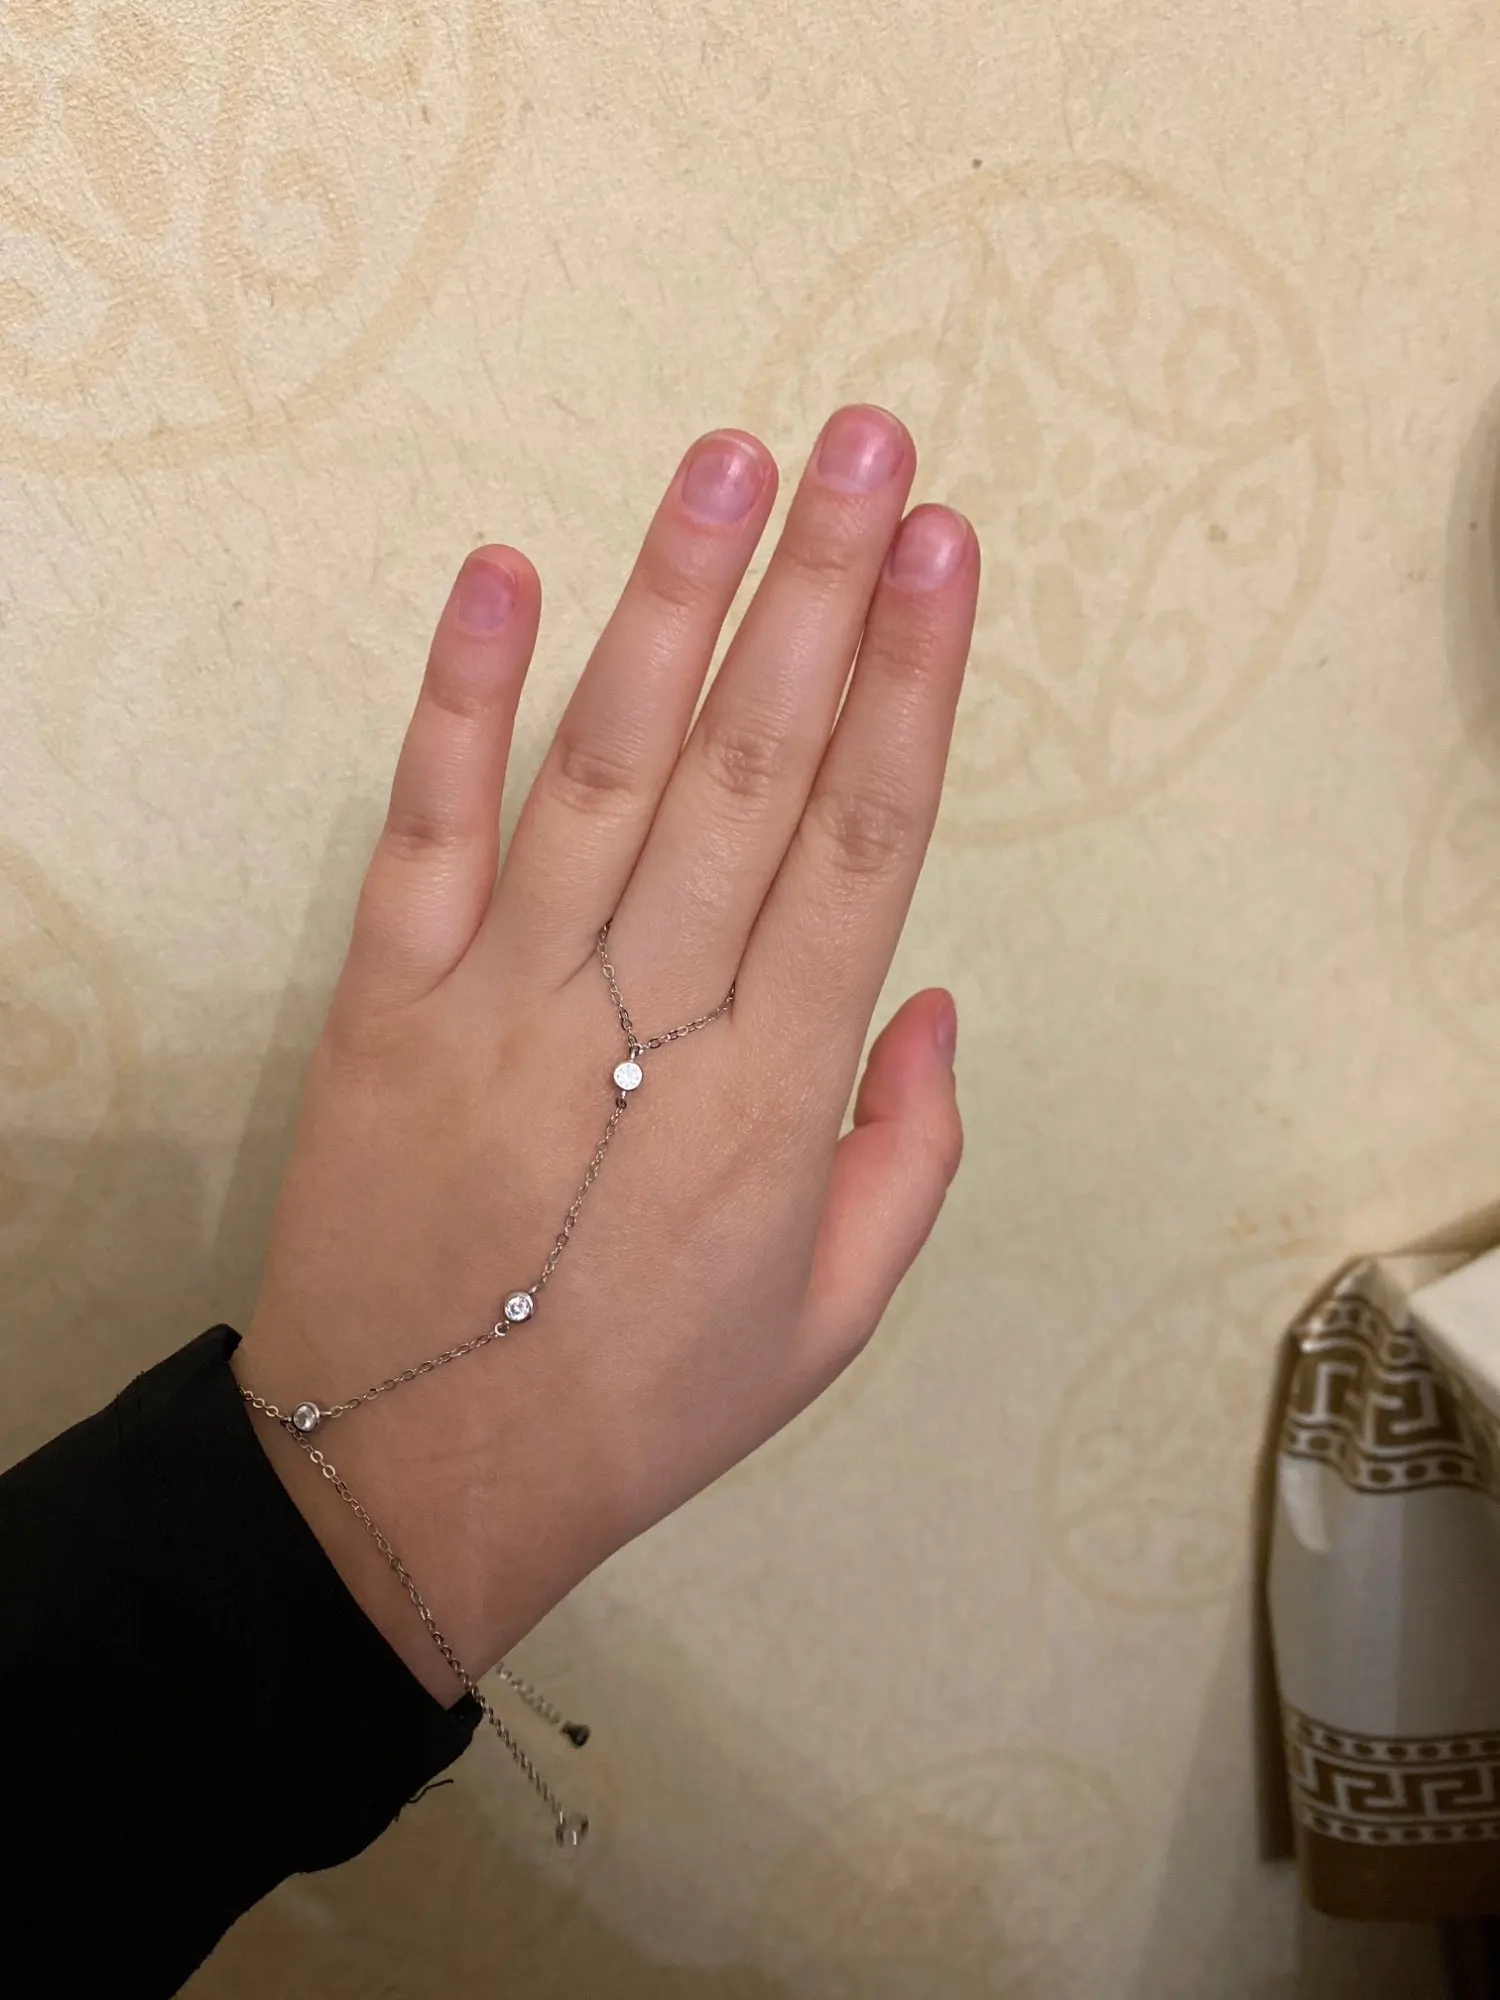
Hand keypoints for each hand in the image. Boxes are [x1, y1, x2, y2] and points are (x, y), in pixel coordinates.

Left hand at [235, 406, 976, 1700]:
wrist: (410, 1475)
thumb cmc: (636, 1397)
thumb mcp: (828, 1319)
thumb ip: (906, 1155)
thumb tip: (930, 993)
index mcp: (774, 1091)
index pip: (862, 844)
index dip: (911, 686)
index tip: (947, 554)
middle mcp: (650, 1014)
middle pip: (752, 769)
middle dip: (821, 594)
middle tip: (872, 445)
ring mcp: (504, 992)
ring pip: (604, 766)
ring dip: (672, 603)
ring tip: (731, 462)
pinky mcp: (384, 995)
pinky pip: (425, 825)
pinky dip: (460, 697)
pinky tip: (505, 572)